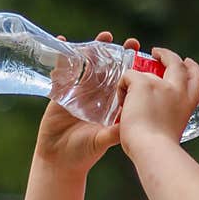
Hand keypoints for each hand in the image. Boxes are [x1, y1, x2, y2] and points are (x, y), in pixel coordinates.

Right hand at [35, 31, 139, 174]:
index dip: (129, 65)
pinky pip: (60, 72)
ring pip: (84, 65)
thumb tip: (134, 123)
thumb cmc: (86, 152)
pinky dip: (62, 57)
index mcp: (109, 102)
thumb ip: (117, 131)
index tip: (138, 50)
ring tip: (101, 37)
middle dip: (111, 51)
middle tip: (120, 39)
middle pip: (104, 67)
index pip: (121, 78)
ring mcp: (77, 92)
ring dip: (90, 49)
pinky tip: (63, 42)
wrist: (62, 161)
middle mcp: (96, 94)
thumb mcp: (104, 140)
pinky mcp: (60, 93)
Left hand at [117, 47, 198, 159]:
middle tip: (157, 53)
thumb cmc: (160, 150)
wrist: (153, 150)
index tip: (188, 63)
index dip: (193, 69)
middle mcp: (178, 90)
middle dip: (168, 55)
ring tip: (127, 92)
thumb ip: (168, 118)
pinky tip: (121, 105)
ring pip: (145, 70)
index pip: (197, 79)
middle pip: (178, 64)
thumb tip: (157, 118)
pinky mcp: (143, 84)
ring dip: (136, 77)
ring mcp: (161, 85)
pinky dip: (122, 88)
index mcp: (188, 103)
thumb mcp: (172, 130)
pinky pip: (128, 76)